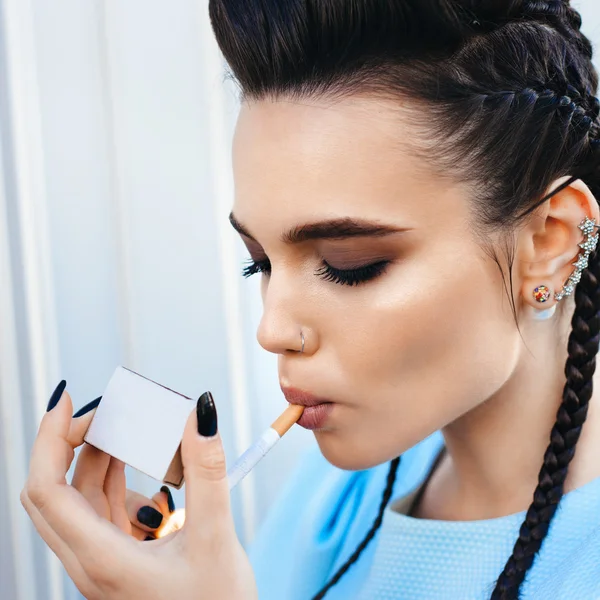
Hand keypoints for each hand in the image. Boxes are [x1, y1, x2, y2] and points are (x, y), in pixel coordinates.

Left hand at [21, 384, 257, 599]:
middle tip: (105, 412)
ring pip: (79, 500)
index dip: (50, 439)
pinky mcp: (116, 561)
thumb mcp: (215, 537)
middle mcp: (90, 561)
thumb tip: (200, 415)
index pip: (47, 490)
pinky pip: (102, 513)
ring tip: (132, 434)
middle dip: (71, 442)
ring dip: (99, 461)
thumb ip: (207, 473)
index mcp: (101, 559)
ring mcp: (100, 562)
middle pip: (52, 490)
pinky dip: (117, 484)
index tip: (67, 399)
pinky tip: (148, 478)